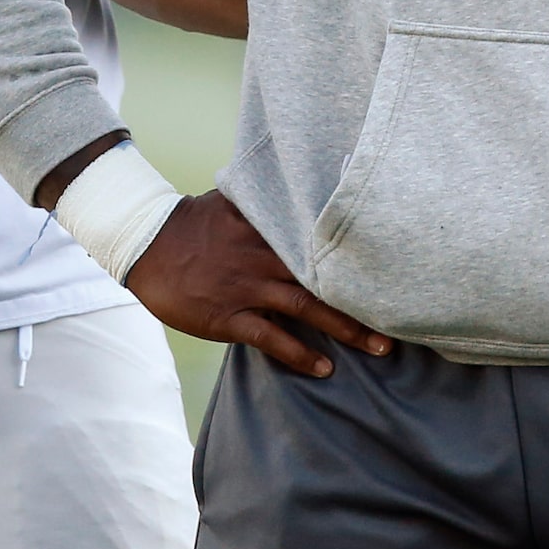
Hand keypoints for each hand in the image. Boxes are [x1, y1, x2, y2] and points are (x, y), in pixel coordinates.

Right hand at [124, 190, 393, 377]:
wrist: (147, 243)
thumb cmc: (194, 223)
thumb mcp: (234, 201)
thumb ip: (268, 201)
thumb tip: (302, 180)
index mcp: (268, 228)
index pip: (322, 241)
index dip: (358, 257)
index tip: (394, 270)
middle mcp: (263, 256)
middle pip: (322, 279)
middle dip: (362, 299)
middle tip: (401, 319)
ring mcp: (246, 287)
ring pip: (305, 308)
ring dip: (344, 329)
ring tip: (378, 348)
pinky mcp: (227, 315)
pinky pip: (270, 338)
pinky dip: (298, 354)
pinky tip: (323, 368)